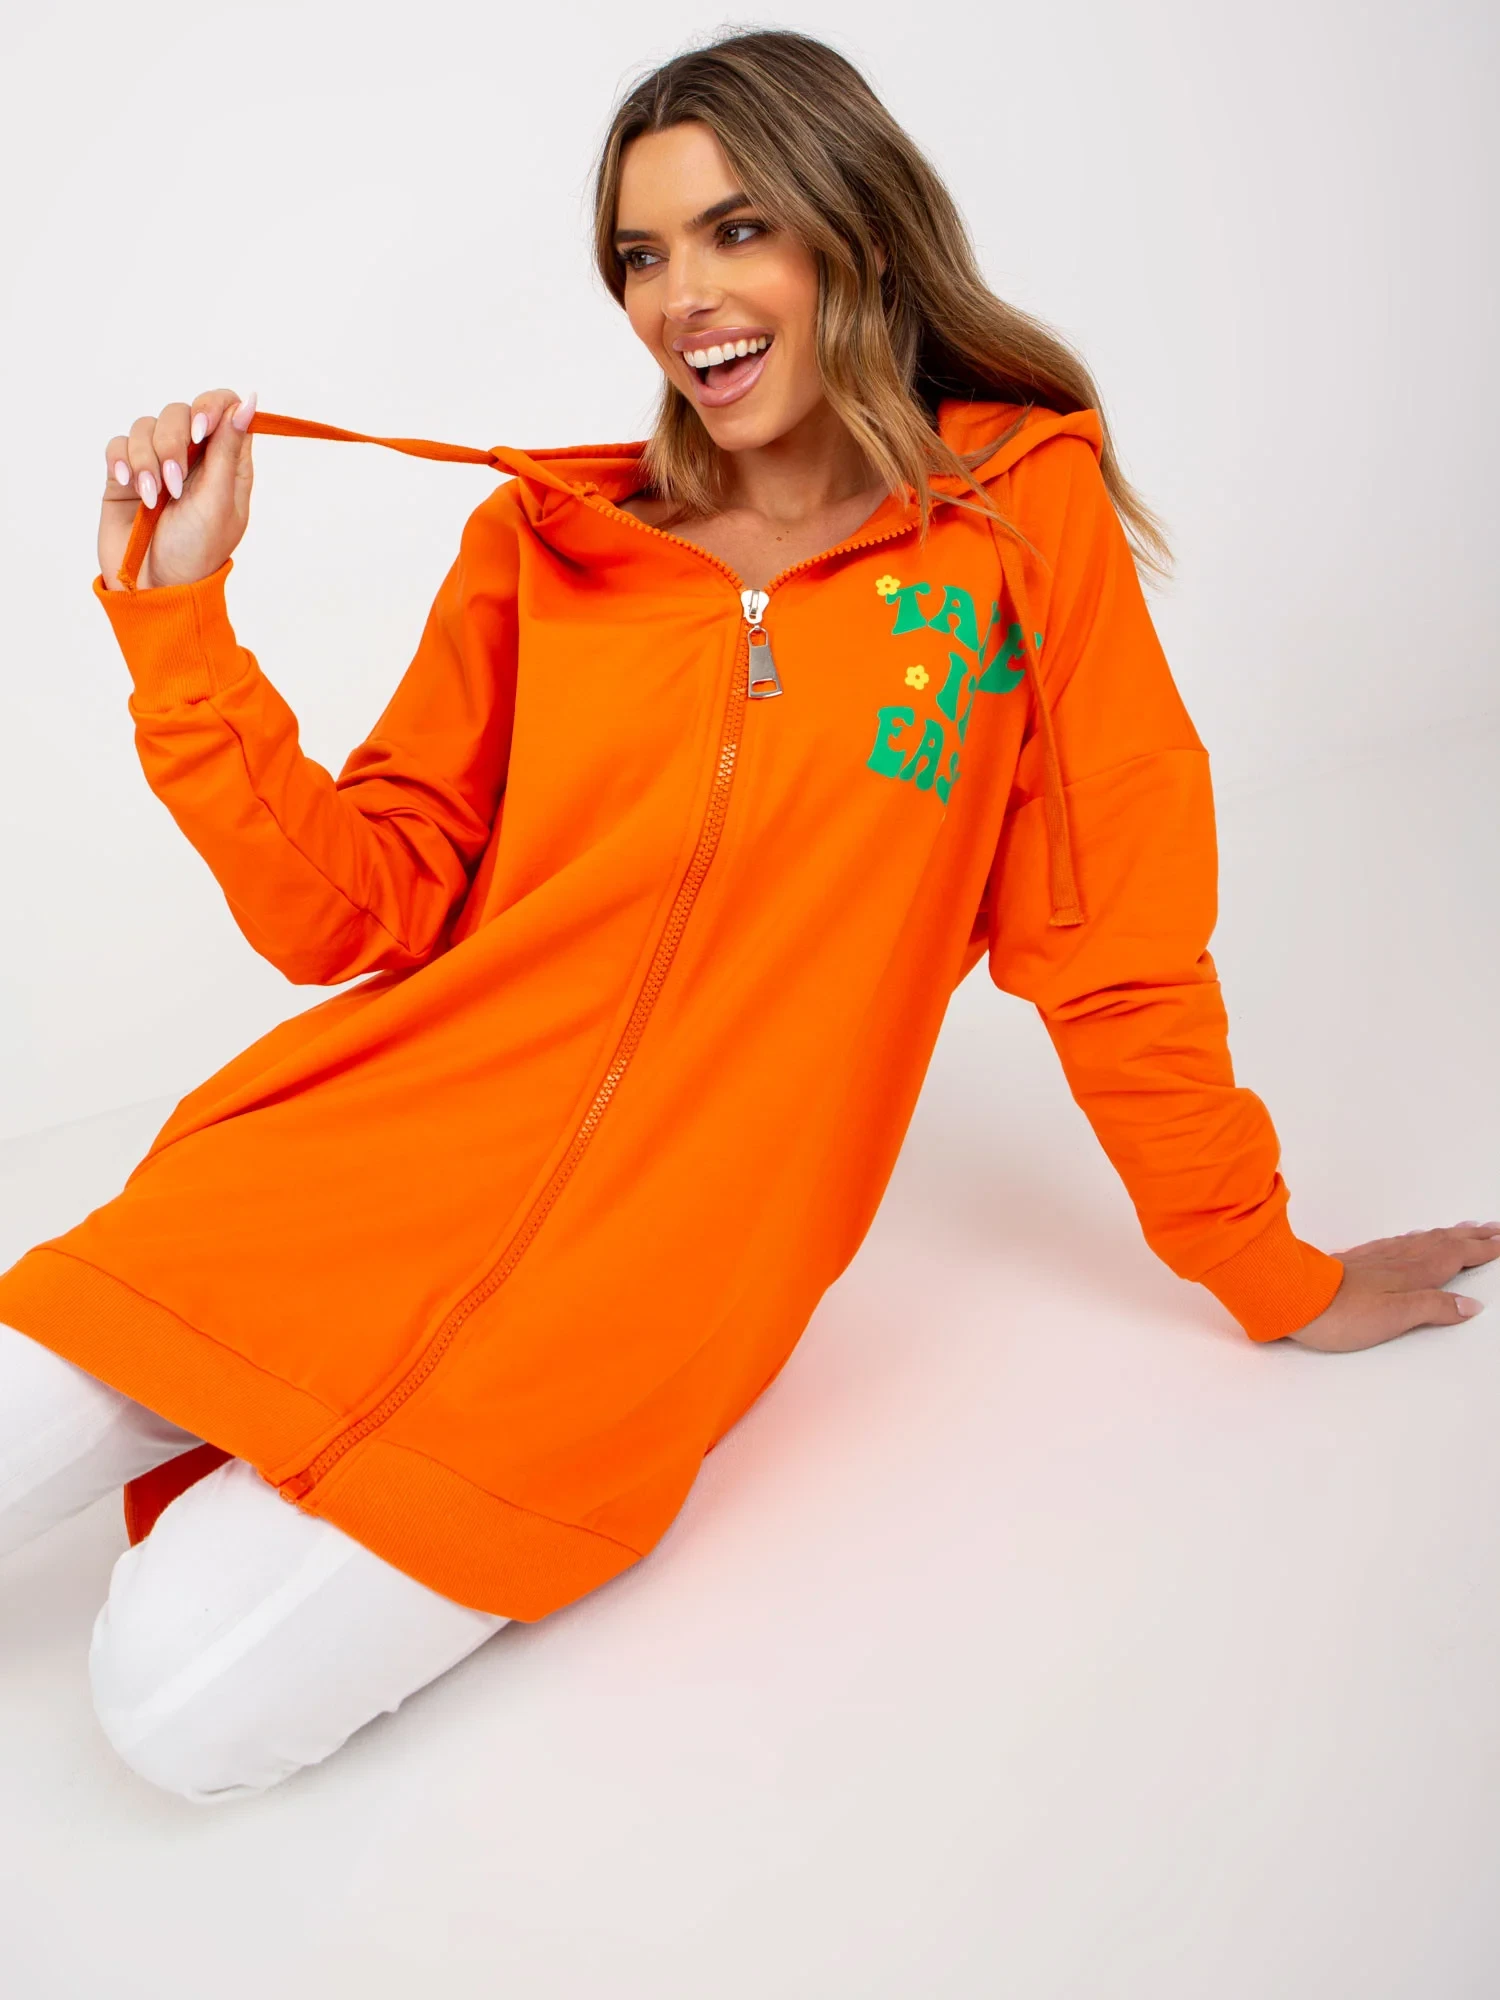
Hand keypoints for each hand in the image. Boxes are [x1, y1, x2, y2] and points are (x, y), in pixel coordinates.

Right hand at [98, 387, 255, 590]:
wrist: (155, 586)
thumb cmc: (196, 551)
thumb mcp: (219, 501)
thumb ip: (228, 449)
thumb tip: (248, 401)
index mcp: (226, 462)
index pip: (223, 407)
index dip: (211, 407)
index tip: (201, 430)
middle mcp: (193, 457)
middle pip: (179, 412)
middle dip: (173, 442)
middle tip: (174, 485)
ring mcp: (158, 463)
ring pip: (146, 426)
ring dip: (147, 460)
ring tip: (152, 499)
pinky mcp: (126, 473)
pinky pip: (118, 445)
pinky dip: (122, 461)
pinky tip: (130, 487)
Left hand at [1288, 1222, 1499, 1351]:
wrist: (1293, 1298)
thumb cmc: (1341, 1314)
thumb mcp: (1395, 1317)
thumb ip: (1433, 1308)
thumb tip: (1470, 1305)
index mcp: (1412, 1274)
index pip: (1455, 1257)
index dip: (1481, 1250)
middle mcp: (1398, 1260)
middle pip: (1443, 1243)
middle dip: (1472, 1237)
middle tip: (1494, 1229)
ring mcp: (1377, 1258)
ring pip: (1422, 1240)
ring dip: (1448, 1234)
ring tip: (1465, 1229)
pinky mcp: (1358, 1261)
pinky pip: (1399, 1242)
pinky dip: (1417, 1238)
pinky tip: (1413, 1239)